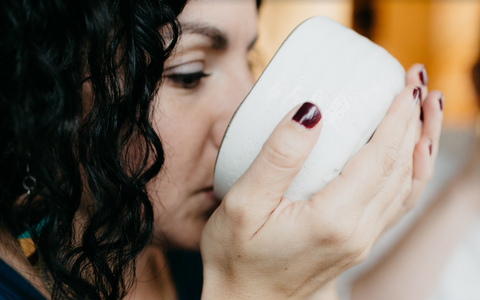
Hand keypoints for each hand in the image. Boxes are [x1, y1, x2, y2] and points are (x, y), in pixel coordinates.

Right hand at [201, 64, 440, 299]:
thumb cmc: (236, 257)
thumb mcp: (243, 203)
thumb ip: (278, 157)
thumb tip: (311, 111)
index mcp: (333, 219)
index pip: (379, 157)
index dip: (396, 117)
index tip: (404, 83)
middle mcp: (358, 231)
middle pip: (402, 167)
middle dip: (415, 120)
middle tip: (417, 81)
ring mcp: (361, 240)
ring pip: (407, 185)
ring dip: (420, 143)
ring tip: (426, 109)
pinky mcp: (356, 242)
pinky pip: (397, 202)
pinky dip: (411, 172)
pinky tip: (411, 155)